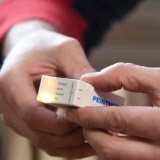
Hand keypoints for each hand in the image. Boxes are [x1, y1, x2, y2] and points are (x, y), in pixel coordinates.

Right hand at [0, 21, 94, 157]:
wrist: (33, 49)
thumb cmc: (46, 46)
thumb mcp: (66, 50)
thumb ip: (80, 70)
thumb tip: (96, 94)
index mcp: (12, 83)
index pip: (33, 114)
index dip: (61, 122)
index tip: (86, 118)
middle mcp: (8, 104)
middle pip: (39, 133)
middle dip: (69, 136)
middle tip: (95, 128)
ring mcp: (18, 116)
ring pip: (44, 141)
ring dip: (70, 142)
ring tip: (93, 133)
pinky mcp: (28, 121)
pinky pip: (47, 139)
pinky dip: (66, 142)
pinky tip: (84, 136)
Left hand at [66, 63, 159, 159]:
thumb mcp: (158, 79)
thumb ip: (122, 74)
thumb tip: (90, 80)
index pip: (116, 121)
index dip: (90, 114)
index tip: (75, 109)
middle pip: (111, 148)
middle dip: (90, 132)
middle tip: (81, 118)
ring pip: (114, 159)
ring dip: (98, 142)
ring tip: (93, 124)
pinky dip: (110, 149)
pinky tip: (110, 134)